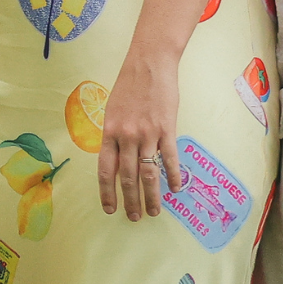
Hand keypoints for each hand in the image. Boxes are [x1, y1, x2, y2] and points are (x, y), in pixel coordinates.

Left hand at [99, 46, 183, 220]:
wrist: (148, 65)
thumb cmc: (128, 87)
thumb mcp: (112, 111)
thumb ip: (114, 136)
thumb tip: (116, 159)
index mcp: (109, 132)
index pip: (106, 170)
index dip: (107, 192)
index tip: (109, 209)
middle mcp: (126, 136)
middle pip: (128, 177)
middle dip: (130, 200)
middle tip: (134, 218)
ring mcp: (147, 134)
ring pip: (149, 173)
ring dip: (151, 196)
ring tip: (153, 212)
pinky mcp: (167, 129)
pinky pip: (170, 159)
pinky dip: (174, 176)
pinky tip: (176, 189)